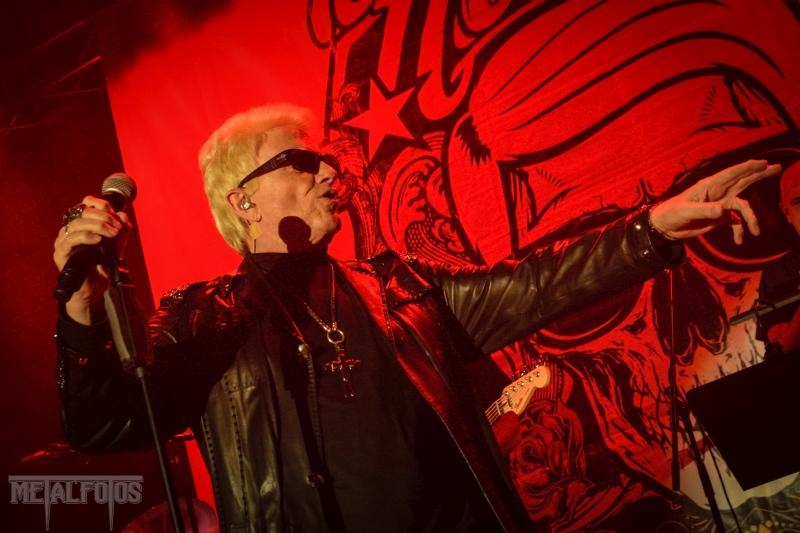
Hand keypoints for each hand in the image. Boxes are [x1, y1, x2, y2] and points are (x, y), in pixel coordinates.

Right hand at [53, 195, 130, 323]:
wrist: (96, 288)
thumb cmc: (104, 266)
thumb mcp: (117, 246)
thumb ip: (121, 230)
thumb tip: (123, 216)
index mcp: (83, 224)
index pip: (87, 204)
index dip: (101, 205)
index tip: (115, 214)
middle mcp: (71, 229)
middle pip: (83, 212)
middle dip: (103, 217)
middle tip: (117, 227)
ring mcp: (64, 240)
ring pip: (76, 224)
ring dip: (97, 226)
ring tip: (111, 233)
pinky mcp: (61, 253)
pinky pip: (70, 239)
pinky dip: (86, 237)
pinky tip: (98, 240)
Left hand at [649, 159, 780, 243]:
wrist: (666, 228)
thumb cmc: (672, 213)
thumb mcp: (686, 211)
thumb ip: (704, 210)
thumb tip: (723, 210)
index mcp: (709, 186)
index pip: (731, 174)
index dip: (747, 168)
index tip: (763, 163)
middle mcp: (718, 193)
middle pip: (742, 181)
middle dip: (759, 175)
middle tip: (777, 167)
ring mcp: (720, 205)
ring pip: (742, 204)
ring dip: (752, 217)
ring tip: (756, 231)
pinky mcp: (720, 218)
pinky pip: (736, 222)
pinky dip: (739, 230)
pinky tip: (739, 241)